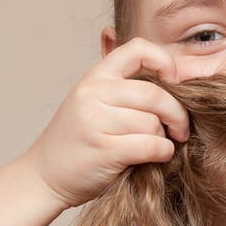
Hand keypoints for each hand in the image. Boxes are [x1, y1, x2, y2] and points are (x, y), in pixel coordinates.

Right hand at [22, 37, 189, 209]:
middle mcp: (92, 93)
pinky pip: (151, 145)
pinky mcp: (103, 149)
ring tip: (155, 145)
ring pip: (153, 123)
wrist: (44, 176)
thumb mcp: (94, 103)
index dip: (164, 62)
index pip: (138, 49)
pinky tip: (157, 156)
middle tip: (181, 128)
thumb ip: (125, 90)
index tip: (174, 83)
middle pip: (154, 94)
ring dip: (164, 138)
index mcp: (95, 77)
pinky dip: (162, 152)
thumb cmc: (79, 142)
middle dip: (177, 114)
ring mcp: (95, 121)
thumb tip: (175, 77)